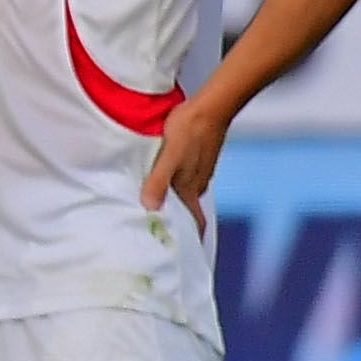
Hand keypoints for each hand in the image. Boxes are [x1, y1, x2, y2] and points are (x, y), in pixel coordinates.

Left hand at [142, 90, 225, 230]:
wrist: (211, 106)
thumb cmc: (190, 130)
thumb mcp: (168, 157)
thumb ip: (158, 182)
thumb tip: (150, 208)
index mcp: (191, 188)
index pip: (196, 222)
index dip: (190, 239)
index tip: (179, 254)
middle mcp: (197, 184)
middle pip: (187, 211)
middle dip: (174, 224)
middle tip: (152, 233)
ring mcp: (198, 171)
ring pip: (184, 195)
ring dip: (171, 204)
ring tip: (149, 210)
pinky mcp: (196, 158)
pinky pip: (183, 179)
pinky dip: (172, 186)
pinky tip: (156, 182)